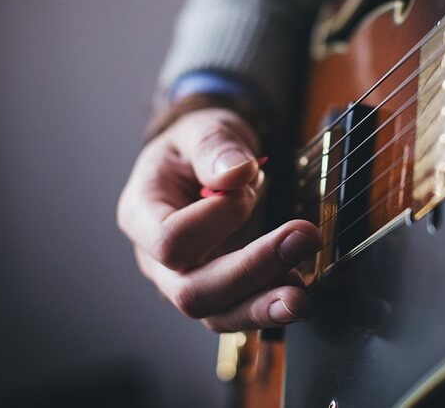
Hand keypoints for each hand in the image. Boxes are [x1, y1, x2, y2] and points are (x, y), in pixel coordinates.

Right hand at [117, 107, 321, 330]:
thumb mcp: (202, 129)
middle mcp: (156, 260)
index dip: (217, 220)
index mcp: (142, 215)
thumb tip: (236, 173)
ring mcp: (188, 280)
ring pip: (217, 315)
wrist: (205, 160)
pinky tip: (299, 293)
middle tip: (303, 241)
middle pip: (192, 291)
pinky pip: (240, 311)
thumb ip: (215, 147)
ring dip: (263, 308)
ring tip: (302, 298)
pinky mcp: (220, 290)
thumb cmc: (195, 146)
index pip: (171, 240)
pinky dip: (271, 306)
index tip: (248, 186)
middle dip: (251, 272)